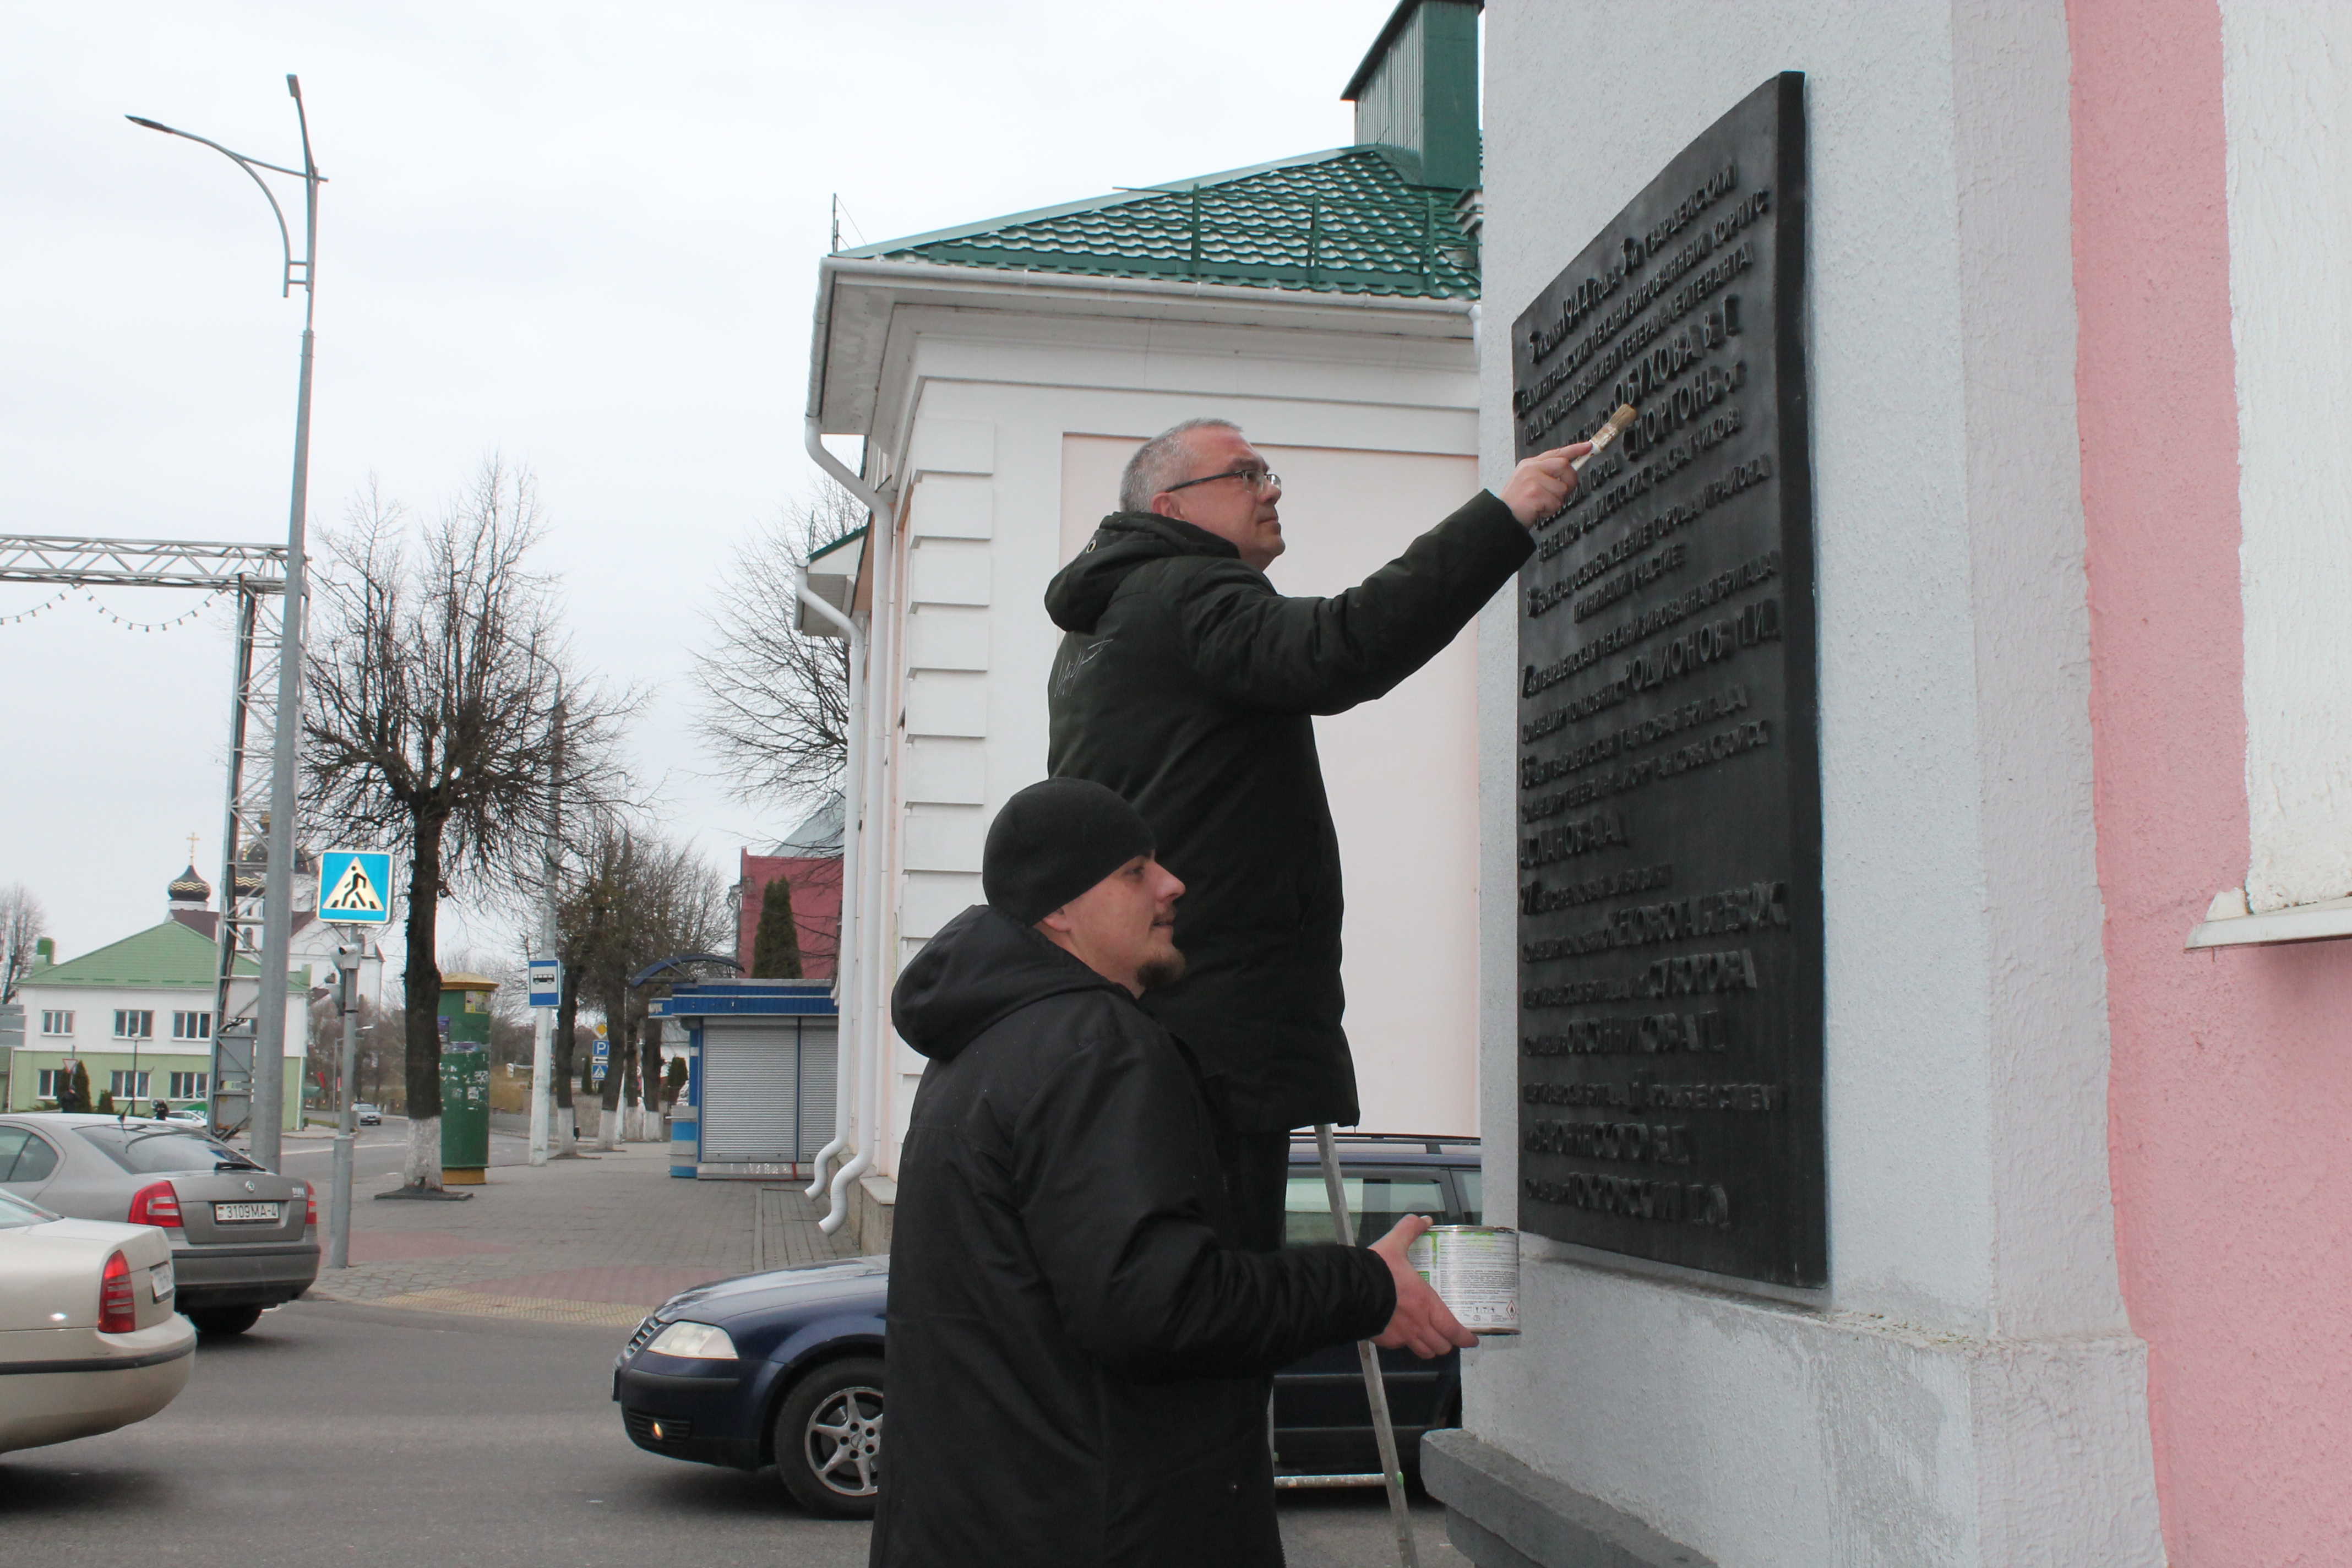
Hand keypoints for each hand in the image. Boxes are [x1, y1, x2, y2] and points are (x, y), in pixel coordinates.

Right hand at [1368, 1214, 1478, 1357]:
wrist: (1350, 1290)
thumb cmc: (1378, 1271)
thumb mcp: (1395, 1244)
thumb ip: (1410, 1230)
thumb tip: (1424, 1219)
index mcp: (1427, 1303)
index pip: (1453, 1330)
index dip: (1465, 1338)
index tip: (1471, 1339)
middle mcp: (1418, 1325)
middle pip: (1441, 1346)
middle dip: (1447, 1342)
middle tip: (1448, 1334)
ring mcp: (1402, 1336)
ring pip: (1424, 1352)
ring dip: (1430, 1347)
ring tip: (1429, 1339)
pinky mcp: (1385, 1341)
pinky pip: (1402, 1347)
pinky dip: (1406, 1343)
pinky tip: (1402, 1332)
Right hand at [1497, 442, 1591, 526]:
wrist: (1500, 518)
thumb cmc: (1517, 504)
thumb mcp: (1529, 483)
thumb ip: (1547, 475)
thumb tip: (1569, 475)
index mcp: (1530, 464)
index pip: (1556, 453)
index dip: (1574, 449)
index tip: (1587, 446)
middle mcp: (1531, 469)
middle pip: (1565, 466)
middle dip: (1569, 482)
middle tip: (1559, 494)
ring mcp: (1532, 480)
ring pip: (1562, 489)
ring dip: (1556, 502)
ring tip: (1540, 505)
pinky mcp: (1535, 494)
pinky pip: (1556, 503)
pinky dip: (1549, 511)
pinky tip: (1537, 511)